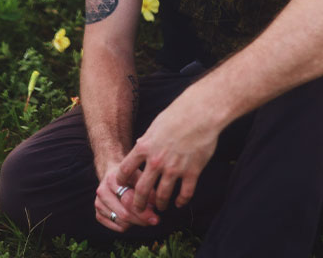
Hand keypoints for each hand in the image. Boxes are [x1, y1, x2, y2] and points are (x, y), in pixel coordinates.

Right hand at [94, 163, 159, 232]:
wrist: (113, 174)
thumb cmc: (130, 175)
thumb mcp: (139, 174)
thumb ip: (146, 186)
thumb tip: (156, 202)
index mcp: (112, 179)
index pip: (128, 200)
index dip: (143, 210)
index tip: (156, 215)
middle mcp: (102, 191)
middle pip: (124, 214)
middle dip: (141, 219)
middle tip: (154, 220)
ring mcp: (98, 203)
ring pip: (121, 222)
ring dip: (136, 222)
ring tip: (145, 216)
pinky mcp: (98, 214)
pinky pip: (116, 226)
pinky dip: (127, 225)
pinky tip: (134, 218)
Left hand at [116, 98, 219, 212]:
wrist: (201, 113)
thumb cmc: (178, 114)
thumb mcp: (156, 125)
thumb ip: (147, 139)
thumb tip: (140, 144)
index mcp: (145, 147)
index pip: (125, 170)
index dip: (122, 180)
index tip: (122, 185)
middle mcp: (156, 161)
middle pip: (141, 190)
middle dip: (138, 203)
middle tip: (138, 208)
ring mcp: (174, 168)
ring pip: (162, 196)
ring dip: (160, 204)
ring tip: (160, 206)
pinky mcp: (192, 172)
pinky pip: (185, 194)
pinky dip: (181, 201)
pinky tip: (179, 202)